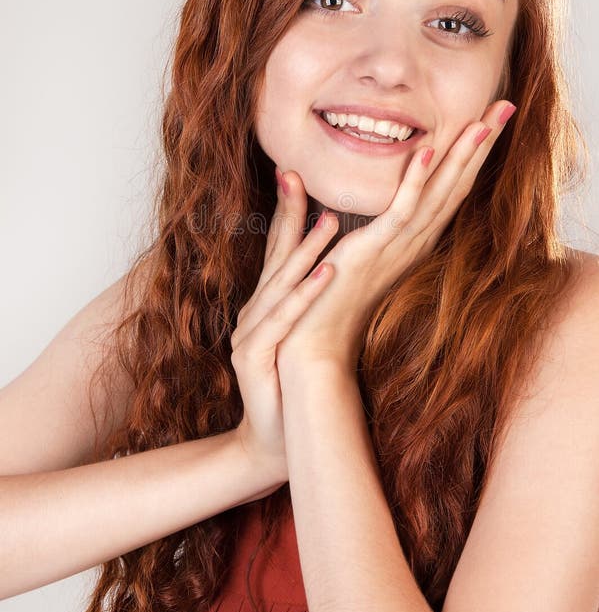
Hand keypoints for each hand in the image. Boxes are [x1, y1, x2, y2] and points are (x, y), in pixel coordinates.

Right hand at [230, 168, 339, 483]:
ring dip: (304, 251)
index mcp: (269, 304)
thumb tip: (339, 263)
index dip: (287, 211)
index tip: (294, 172)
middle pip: (274, 256)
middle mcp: (255, 312)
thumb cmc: (295, 384)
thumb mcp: (305, 335)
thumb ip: (312, 300)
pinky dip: (304, 295)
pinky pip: (281, 320)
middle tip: (297, 174)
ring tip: (328, 220)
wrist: (277, 438)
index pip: (279, 249)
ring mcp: (249, 333)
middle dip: (288, 214)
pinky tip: (328, 273)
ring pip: (279, 284)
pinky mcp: (253, 358)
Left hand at [275, 100, 516, 382]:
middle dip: (481, 145)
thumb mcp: (331, 250)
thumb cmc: (322, 300)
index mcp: (408, 239)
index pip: (447, 188)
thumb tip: (327, 198)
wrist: (314, 344)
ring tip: (486, 119)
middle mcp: (412, 240)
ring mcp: (397, 245)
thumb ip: (332, 219)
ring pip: (439, 192)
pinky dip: (416, 180)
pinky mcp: (374, 250)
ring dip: (463, 154)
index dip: (470, 154)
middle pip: (455, 184)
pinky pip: (402, 210)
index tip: (488, 119)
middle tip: (506, 106)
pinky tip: (428, 149)